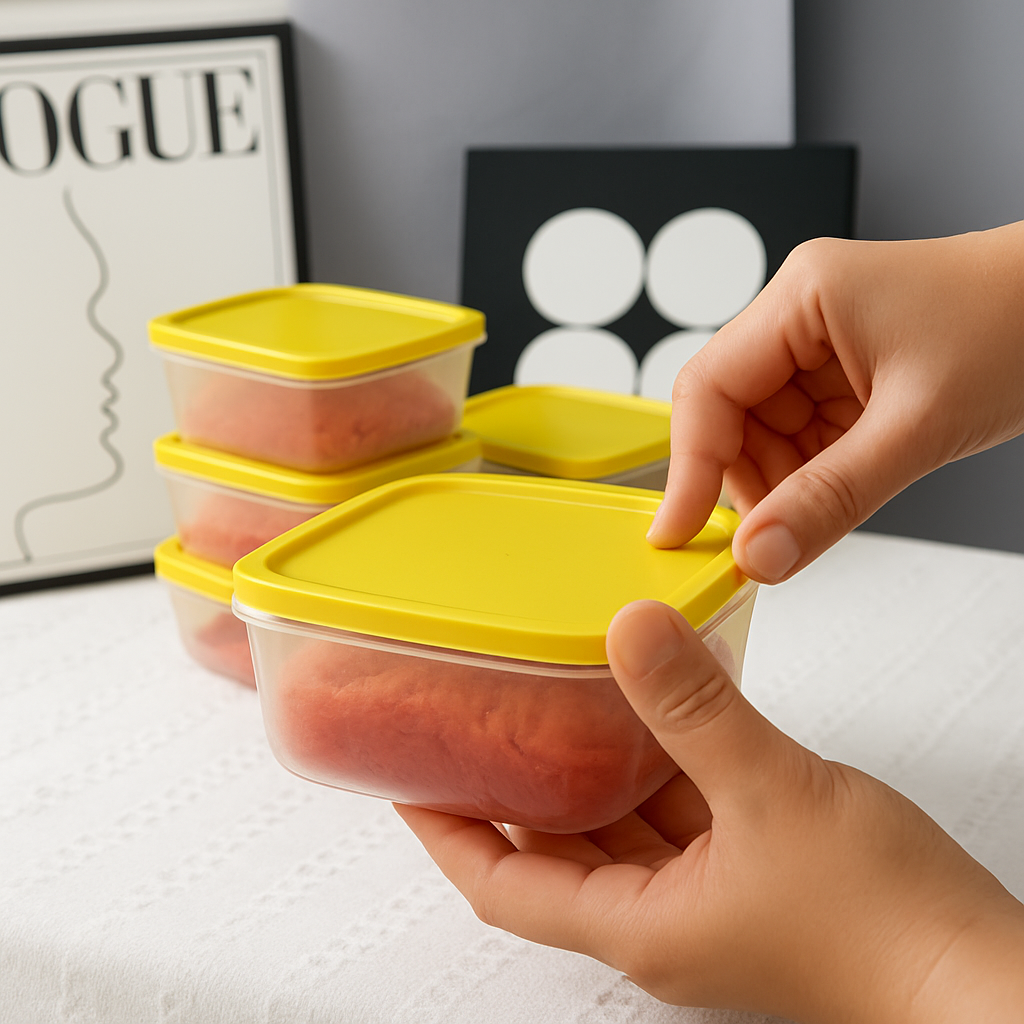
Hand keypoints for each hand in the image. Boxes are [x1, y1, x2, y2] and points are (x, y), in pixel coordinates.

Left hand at [397, 600, 1023, 1023]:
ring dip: (585, 775)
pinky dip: (656, 772)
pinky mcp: (748, 878)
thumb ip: (696, 707)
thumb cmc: (885, 927)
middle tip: (480, 721)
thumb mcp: (772, 792)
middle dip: (509, 792)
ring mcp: (705, 902)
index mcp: (638, 924)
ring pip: (618, 831)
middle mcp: (661, 919)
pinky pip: (677, 819)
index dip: (443, 832)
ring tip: (555, 702)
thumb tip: (632, 630)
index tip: (408, 777)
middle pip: (551, 852)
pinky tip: (657, 720)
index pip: (500, 884)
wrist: (980, 979)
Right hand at [646, 224, 1023, 582]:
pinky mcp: (843, 377)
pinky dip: (812, 478)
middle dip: (748, 483)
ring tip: (822, 513)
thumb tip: (760, 554)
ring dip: (783, 486)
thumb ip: (832, 497)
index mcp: (801, 299)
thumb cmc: (1021, 321)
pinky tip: (840, 493)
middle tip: (766, 542)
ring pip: (764, 437)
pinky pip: (802, 440)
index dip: (687, 467)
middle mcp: (799, 318)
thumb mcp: (919, 425)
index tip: (678, 532)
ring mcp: (820, 348)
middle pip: (729, 418)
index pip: (707, 389)